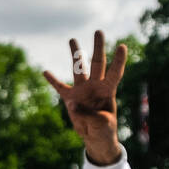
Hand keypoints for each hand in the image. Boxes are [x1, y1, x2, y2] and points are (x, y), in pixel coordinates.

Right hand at [42, 31, 126, 166]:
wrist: (96, 137)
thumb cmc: (104, 129)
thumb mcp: (101, 124)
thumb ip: (88, 115)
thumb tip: (72, 104)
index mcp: (108, 90)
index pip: (114, 73)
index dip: (119, 60)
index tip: (122, 46)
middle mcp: (95, 86)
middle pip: (97, 63)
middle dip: (98, 47)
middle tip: (98, 31)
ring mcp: (82, 91)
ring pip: (78, 69)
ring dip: (75, 54)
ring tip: (72, 39)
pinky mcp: (70, 99)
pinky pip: (60, 87)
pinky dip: (53, 80)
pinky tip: (45, 71)